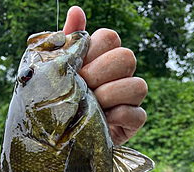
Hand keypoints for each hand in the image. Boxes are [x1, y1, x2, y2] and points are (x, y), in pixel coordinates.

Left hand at [63, 7, 146, 145]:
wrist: (56, 138)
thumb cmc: (56, 101)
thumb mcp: (55, 72)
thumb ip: (67, 43)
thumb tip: (76, 11)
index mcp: (102, 57)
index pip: (110, 38)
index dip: (93, 51)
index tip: (76, 68)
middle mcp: (120, 74)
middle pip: (127, 58)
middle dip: (100, 73)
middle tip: (82, 87)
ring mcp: (130, 98)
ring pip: (138, 85)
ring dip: (110, 95)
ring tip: (92, 105)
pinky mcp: (134, 122)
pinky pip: (137, 114)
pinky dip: (117, 116)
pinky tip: (101, 121)